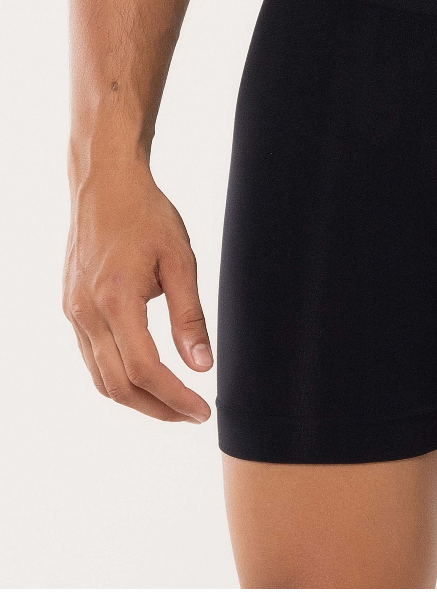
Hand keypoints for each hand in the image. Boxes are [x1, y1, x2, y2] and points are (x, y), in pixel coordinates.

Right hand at [63, 162, 211, 422]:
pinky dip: (118, 377)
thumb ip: (190, 316)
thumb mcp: (180, 261)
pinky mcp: (71, 307)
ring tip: (174, 403)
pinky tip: (146, 378)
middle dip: (158, 408)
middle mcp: (86, 312)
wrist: (104, 184)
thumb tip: (202, 366)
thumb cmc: (147, 215)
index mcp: (115, 300)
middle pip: (118, 385)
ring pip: (100, 377)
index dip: (176, 397)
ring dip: (137, 399)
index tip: (202, 411)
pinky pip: (91, 357)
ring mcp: (73, 312)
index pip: (144, 369)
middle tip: (193, 415)